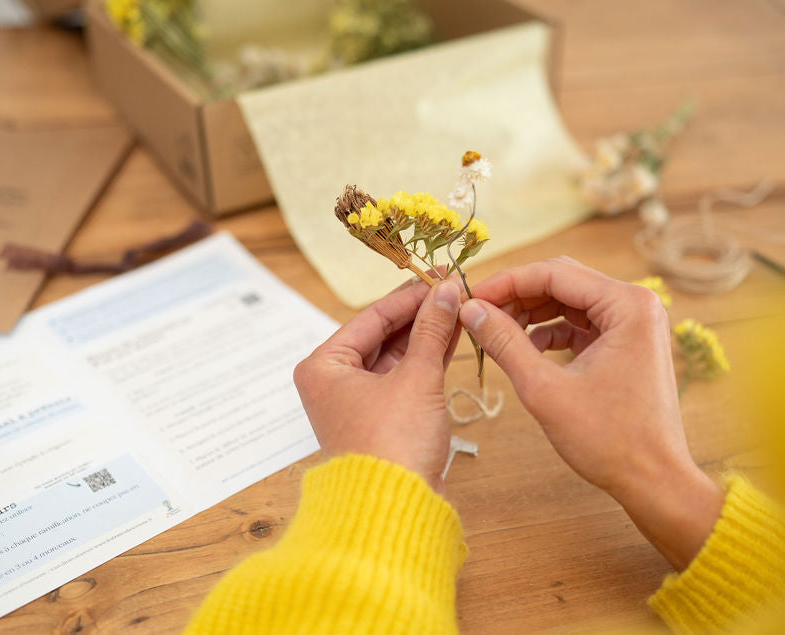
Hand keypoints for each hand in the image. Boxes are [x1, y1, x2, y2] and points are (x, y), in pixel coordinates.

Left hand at [293, 278, 462, 492]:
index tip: (441, 275)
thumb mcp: (416, 378)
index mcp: (324, 366)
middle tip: (455, 288)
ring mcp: (359, 402)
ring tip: (460, 307)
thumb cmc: (392, 444)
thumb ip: (432, 330)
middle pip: (383, 334)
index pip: (371, 316)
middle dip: (421, 314)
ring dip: (428, 334)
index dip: (410, 295)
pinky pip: (406, 377)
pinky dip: (428, 359)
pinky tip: (454, 336)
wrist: (394, 510)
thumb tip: (446, 290)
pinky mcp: (383, 420)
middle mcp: (335, 381)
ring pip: (397, 356)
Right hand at [460, 257, 723, 569]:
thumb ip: (505, 343)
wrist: (654, 481)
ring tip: (496, 332)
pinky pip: (582, 325)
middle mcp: (637, 305)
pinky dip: (551, 333)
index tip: (471, 296)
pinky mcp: (627, 345)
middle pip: (564, 282)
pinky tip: (525, 350)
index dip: (507, 282)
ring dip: (532, 314)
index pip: (555, 273)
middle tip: (478, 312)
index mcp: (628, 305)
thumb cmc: (609, 440)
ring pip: (570, 302)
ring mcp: (635, 325)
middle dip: (518, 296)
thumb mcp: (545, 389)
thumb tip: (470, 310)